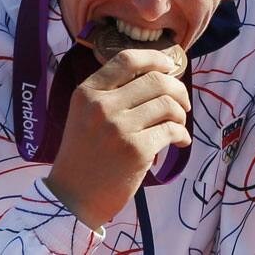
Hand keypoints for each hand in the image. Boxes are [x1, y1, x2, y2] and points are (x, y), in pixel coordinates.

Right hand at [44, 49, 191, 229]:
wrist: (72, 197)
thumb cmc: (85, 153)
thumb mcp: (86, 114)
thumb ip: (113, 92)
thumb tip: (160, 74)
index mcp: (88, 92)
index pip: (127, 59)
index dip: (155, 58)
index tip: (169, 66)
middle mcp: (102, 106)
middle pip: (156, 80)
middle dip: (178, 89)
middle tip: (182, 103)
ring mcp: (119, 128)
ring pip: (168, 105)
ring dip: (181, 114)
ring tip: (178, 125)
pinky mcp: (136, 150)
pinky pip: (172, 130)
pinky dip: (182, 135)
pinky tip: (180, 142)